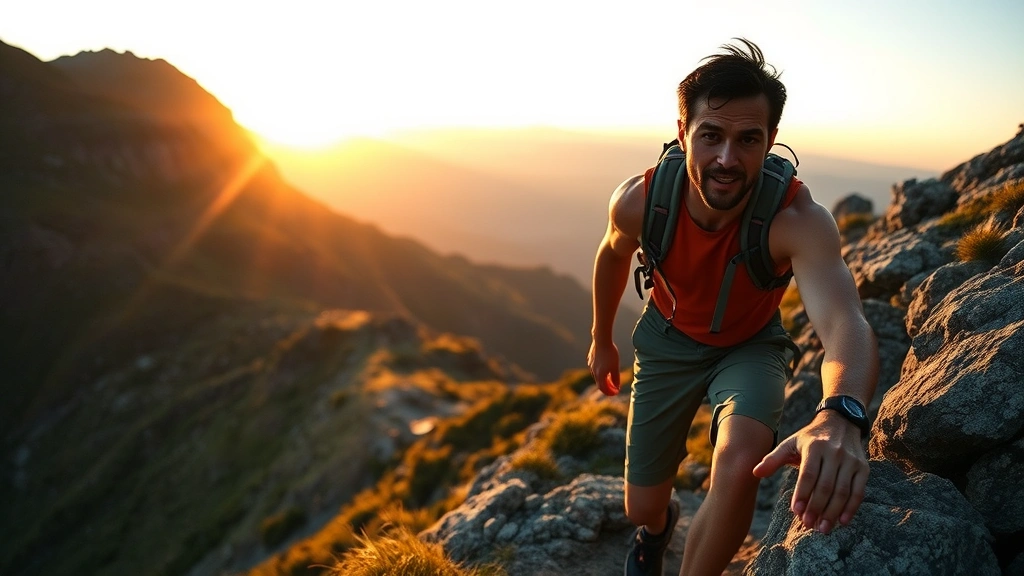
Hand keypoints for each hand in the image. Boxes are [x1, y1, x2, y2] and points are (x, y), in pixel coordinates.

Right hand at [587, 339, 620, 395]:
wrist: (601, 340)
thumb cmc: (610, 353)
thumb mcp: (615, 367)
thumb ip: (616, 378)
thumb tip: (617, 387)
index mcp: (600, 375)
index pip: (604, 389)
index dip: (610, 392)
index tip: (616, 392)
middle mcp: (594, 372)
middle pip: (600, 384)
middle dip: (607, 387)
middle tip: (614, 388)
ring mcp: (591, 365)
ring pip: (597, 376)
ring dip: (604, 380)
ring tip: (610, 379)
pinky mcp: (590, 359)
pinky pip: (595, 369)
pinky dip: (600, 372)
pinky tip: (605, 368)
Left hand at [752, 411, 868, 533]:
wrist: (840, 422)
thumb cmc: (810, 438)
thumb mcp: (790, 443)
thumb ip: (773, 458)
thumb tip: (755, 472)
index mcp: (815, 447)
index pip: (808, 474)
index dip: (803, 494)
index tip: (796, 512)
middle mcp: (835, 453)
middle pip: (826, 485)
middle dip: (816, 508)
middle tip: (808, 525)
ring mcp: (851, 461)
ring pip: (842, 491)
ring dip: (833, 512)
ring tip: (822, 528)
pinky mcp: (863, 468)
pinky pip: (858, 491)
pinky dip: (851, 508)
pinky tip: (842, 521)